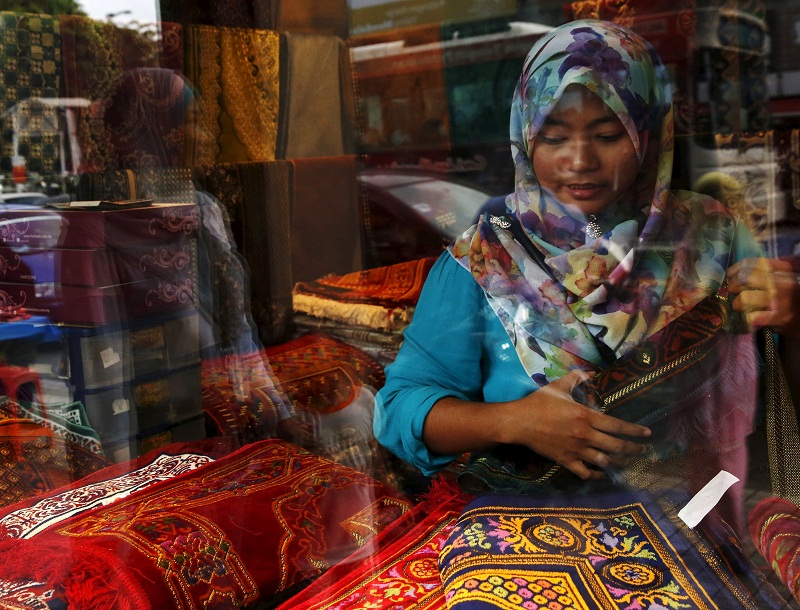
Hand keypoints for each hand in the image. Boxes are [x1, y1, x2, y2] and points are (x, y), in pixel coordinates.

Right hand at [510, 370, 650, 479]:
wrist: (520, 422)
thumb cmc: (539, 402)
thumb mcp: (558, 386)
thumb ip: (576, 378)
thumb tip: (590, 371)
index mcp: (586, 416)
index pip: (617, 426)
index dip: (635, 431)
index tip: (648, 434)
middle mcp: (585, 435)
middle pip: (616, 446)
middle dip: (634, 449)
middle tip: (644, 451)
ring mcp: (576, 450)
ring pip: (604, 461)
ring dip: (619, 463)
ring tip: (627, 463)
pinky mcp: (566, 460)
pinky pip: (586, 472)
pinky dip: (596, 475)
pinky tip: (602, 473)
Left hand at [727, 257, 799, 334]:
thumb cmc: (793, 296)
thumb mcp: (785, 278)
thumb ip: (767, 272)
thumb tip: (739, 271)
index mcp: (784, 269)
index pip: (754, 263)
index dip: (736, 269)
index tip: (731, 275)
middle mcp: (783, 282)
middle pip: (745, 277)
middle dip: (733, 285)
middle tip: (733, 291)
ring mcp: (781, 300)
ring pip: (744, 297)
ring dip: (737, 303)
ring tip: (739, 306)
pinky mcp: (779, 318)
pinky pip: (752, 316)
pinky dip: (748, 318)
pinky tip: (751, 318)